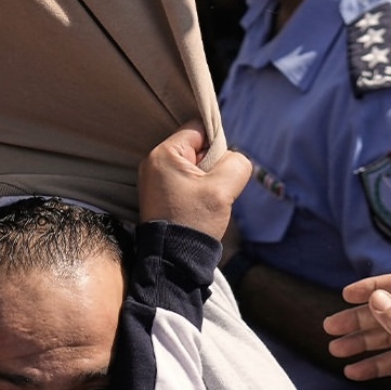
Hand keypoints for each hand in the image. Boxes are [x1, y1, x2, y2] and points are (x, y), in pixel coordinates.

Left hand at [138, 121, 250, 239]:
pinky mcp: (158, 194)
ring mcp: (154, 179)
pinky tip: (199, 207)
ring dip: (206, 180)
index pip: (198, 129)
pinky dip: (197, 190)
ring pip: (193, 166)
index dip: (217, 144)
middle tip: (214, 189)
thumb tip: (236, 158)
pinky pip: (184, 181)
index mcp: (163, 154)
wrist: (174, 260)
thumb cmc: (194, 222)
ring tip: (206, 201)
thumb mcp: (222, 189)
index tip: (222, 167)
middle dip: (212, 165)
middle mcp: (153, 162)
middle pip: (195, 147)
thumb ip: (236, 164)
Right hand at [324, 272, 390, 382]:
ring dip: (360, 344)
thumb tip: (375, 297)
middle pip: (387, 314)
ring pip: (386, 338)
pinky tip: (354, 372)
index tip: (347, 295)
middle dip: (357, 321)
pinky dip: (373, 365)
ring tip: (335, 351)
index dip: (373, 287)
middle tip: (330, 328)